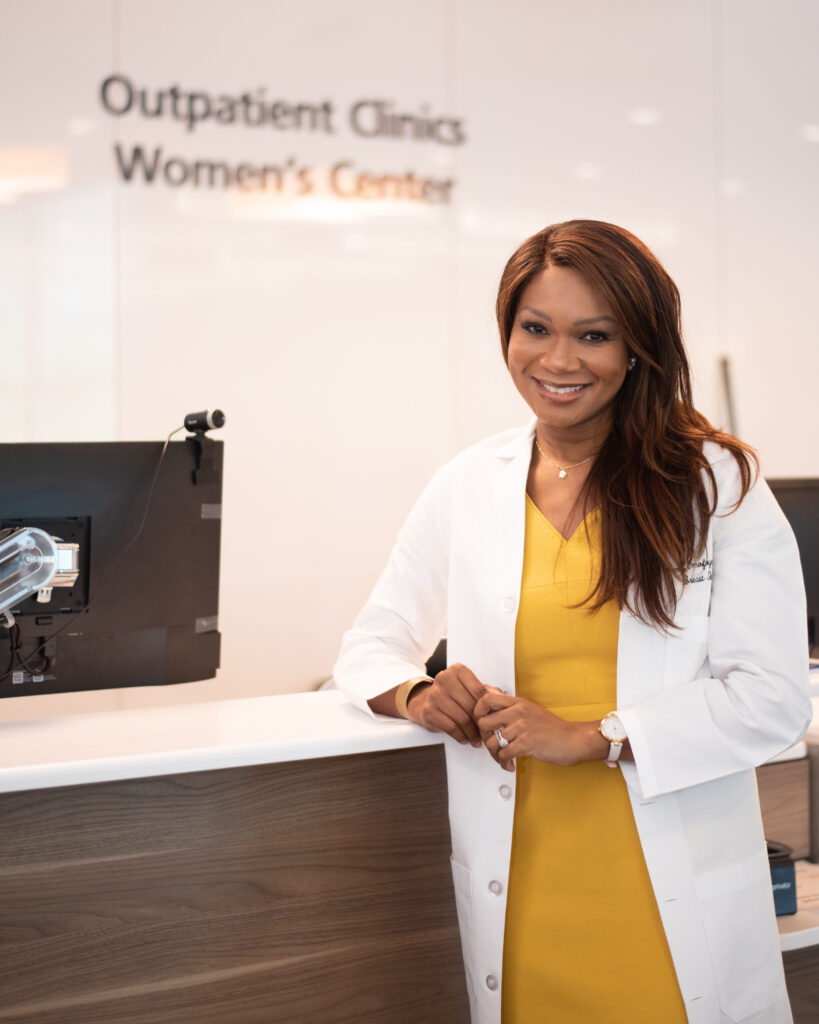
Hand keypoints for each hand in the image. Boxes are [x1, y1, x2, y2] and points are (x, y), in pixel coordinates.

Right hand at [407, 662, 486, 745]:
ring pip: (462, 719)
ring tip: (477, 739)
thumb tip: (499, 696)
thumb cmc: (453, 695)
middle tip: (486, 733)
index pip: (479, 691)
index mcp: (457, 670)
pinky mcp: (429, 711)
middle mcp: (444, 679)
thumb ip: (485, 692)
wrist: (426, 701)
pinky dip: (461, 737)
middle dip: (480, 723)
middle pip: (470, 706)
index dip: (487, 708)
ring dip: (472, 733)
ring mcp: (435, 695)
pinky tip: (466, 739)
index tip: (492, 718)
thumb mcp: (469, 689)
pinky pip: (451, 728)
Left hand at [473, 691, 607, 770]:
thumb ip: (511, 707)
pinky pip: (503, 754)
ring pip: (492, 742)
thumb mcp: (530, 710)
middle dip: (485, 738)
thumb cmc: (553, 728)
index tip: (481, 722)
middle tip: (492, 744)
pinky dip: (504, 763)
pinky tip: (510, 764)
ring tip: (502, 758)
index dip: (477, 711)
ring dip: (494, 754)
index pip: (486, 698)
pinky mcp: (526, 743)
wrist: (574, 739)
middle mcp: (517, 712)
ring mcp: (521, 727)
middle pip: (483, 722)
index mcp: (518, 702)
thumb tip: (491, 697)